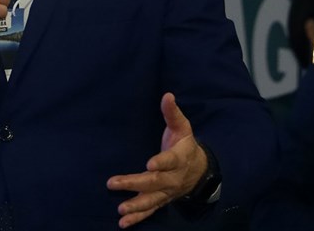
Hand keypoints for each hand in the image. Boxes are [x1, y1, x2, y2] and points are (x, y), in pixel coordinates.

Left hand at [106, 93, 208, 227]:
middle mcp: (173, 178)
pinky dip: (137, 218)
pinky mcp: (161, 200)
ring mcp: (166, 191)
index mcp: (178, 158)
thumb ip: (173, 113)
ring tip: (121, 209)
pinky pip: (150, 210)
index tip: (149, 163)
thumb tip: (167, 95)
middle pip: (154, 182)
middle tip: (114, 183)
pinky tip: (123, 223)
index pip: (170, 161)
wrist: (199, 170)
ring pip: (151, 200)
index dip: (161, 162)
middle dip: (135, 183)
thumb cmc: (185, 145)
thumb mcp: (182, 128)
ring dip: (136, 205)